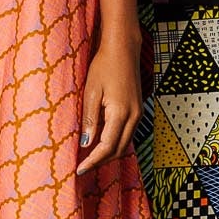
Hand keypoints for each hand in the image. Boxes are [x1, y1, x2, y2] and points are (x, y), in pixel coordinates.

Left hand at [77, 31, 141, 176]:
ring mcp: (138, 114)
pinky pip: (127, 134)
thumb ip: (90, 119)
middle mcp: (134, 116)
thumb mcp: (91, 91)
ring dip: (108, 154)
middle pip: (118, 150)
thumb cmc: (104, 66)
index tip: (80, 169)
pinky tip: (101, 143)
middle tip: (83, 167)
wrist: (123, 49)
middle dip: (101, 161)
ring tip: (90, 159)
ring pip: (124, 144)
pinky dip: (115, 143)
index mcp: (121, 113)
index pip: (107, 147)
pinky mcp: (137, 110)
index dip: (93, 161)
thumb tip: (87, 143)